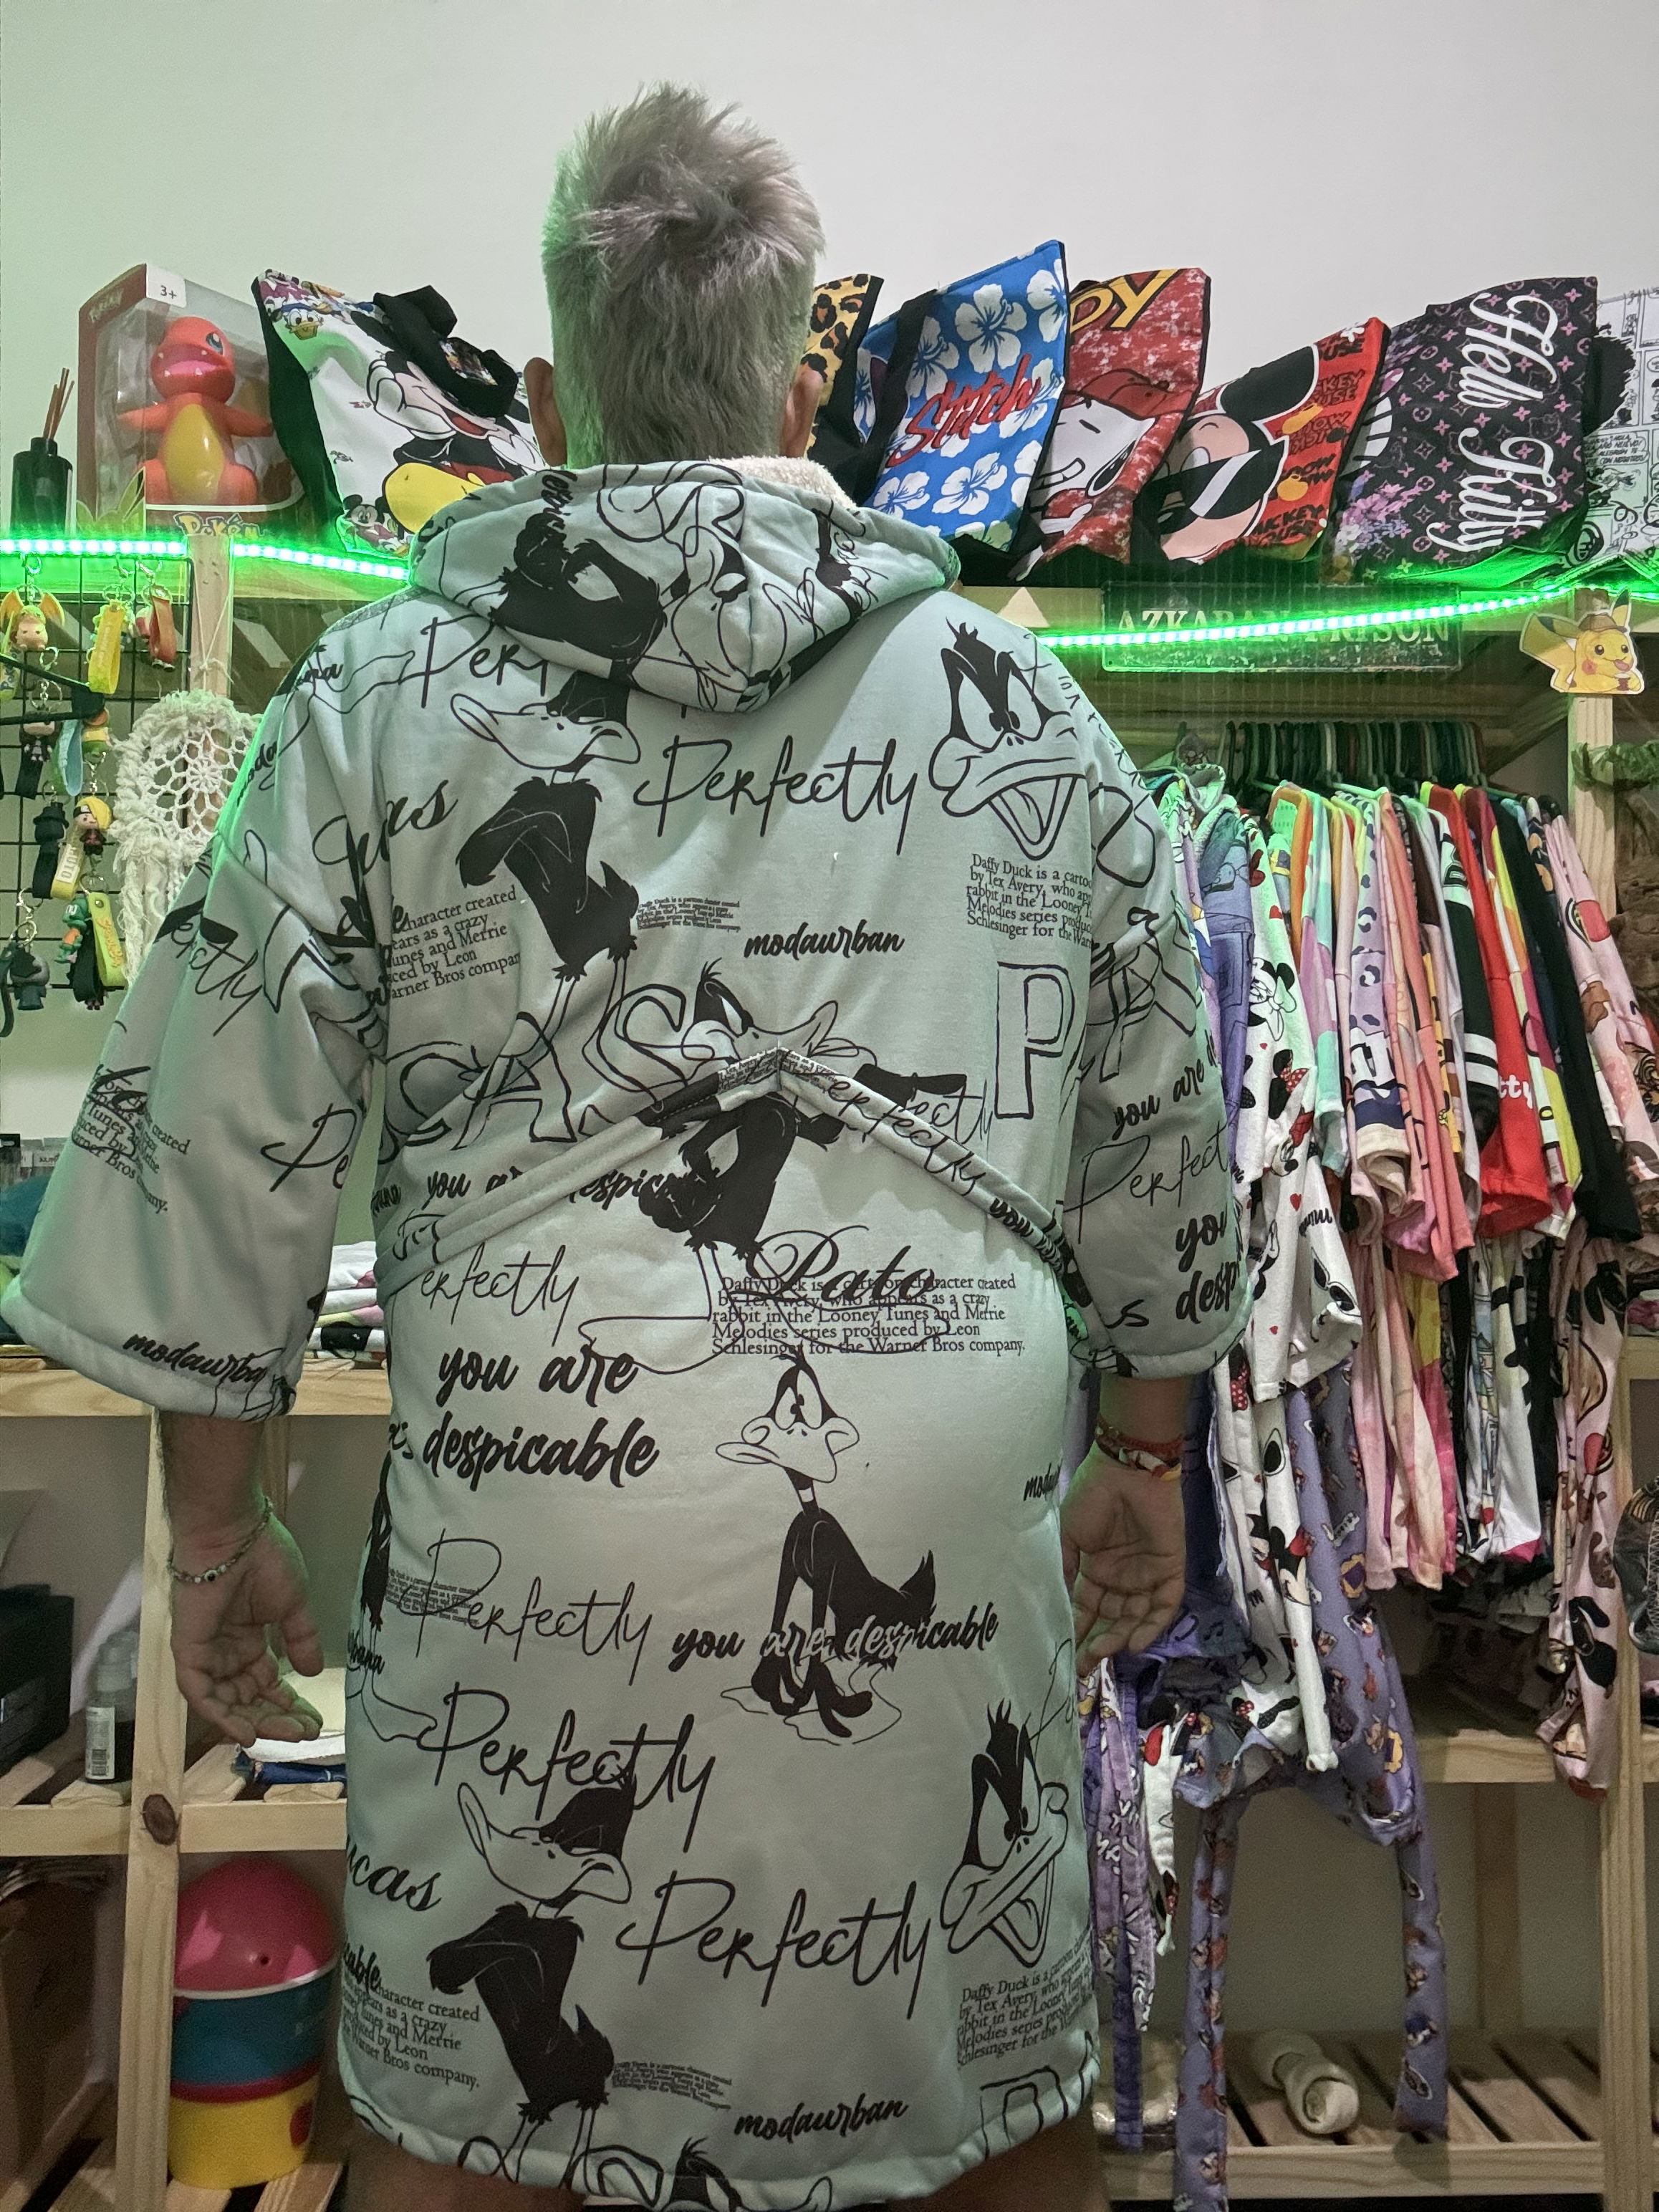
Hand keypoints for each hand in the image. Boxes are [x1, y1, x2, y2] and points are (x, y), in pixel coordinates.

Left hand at [169, 1517, 324, 1747]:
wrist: (234, 1535)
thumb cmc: (265, 1558)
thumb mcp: (293, 1603)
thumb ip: (300, 1639)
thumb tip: (313, 1671)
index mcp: (249, 1638)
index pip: (268, 1682)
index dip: (290, 1703)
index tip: (315, 1721)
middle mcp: (226, 1651)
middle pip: (250, 1698)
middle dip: (278, 1717)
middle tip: (305, 1733)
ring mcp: (207, 1654)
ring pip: (228, 1702)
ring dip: (255, 1721)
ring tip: (285, 1733)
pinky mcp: (188, 1654)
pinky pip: (201, 1694)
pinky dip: (221, 1716)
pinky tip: (247, 1731)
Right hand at [1061, 1443, 1185, 1670]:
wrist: (1126, 1468)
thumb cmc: (1093, 1496)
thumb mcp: (1069, 1535)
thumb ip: (1066, 1570)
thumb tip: (1059, 1605)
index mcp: (1096, 1569)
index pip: (1087, 1610)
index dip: (1077, 1632)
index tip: (1064, 1658)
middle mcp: (1121, 1577)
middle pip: (1112, 1620)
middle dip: (1097, 1644)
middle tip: (1083, 1666)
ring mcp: (1146, 1574)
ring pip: (1136, 1618)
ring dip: (1120, 1638)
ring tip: (1102, 1654)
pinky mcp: (1170, 1568)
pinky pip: (1164, 1604)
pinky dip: (1152, 1625)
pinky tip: (1135, 1642)